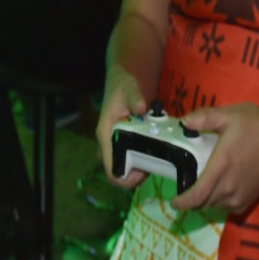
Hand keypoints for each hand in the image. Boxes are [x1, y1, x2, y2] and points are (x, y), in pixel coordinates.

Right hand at [97, 68, 148, 184]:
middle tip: (151, 169)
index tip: (142, 173)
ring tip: (153, 163)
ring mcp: (111, 143)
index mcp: (105, 134)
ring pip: (120, 167)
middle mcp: (106, 142)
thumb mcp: (130, 89)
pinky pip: (125, 159)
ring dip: (135, 171)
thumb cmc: (121, 86)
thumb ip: (135, 98)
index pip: (109, 167)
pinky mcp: (118, 142)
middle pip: (115, 171)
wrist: (119, 81)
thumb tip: (141, 108)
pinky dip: (136, 162)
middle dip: (132, 177)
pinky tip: (150, 156)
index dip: (124, 178)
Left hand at [172, 104, 258, 215]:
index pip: (197, 195)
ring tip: (203, 184)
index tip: (173, 201)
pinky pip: (227, 207)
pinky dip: (219, 201)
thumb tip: (183, 122)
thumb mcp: (229, 115)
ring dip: (205, 199)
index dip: (182, 202)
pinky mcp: (249, 200)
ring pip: (214, 205)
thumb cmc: (256, 126)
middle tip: (186, 185)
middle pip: (202, 202)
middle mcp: (229, 186)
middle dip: (191, 198)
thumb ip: (204, 118)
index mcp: (221, 167)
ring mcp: (240, 196)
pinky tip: (219, 188)